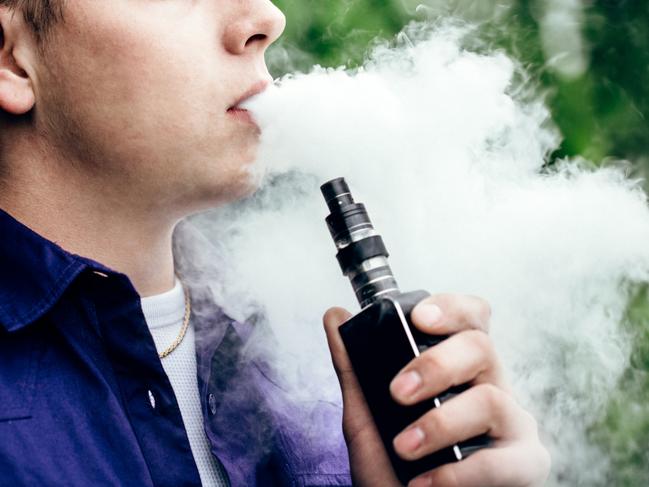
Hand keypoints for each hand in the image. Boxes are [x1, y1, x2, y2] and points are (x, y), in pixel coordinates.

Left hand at [323, 294, 549, 486]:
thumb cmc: (392, 470)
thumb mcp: (366, 416)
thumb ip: (354, 368)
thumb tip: (335, 315)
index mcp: (459, 370)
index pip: (471, 320)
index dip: (452, 308)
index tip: (418, 318)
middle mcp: (490, 388)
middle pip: (481, 347)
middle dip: (435, 365)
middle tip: (398, 392)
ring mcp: (512, 425)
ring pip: (491, 400)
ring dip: (440, 423)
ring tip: (405, 448)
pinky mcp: (525, 465)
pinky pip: (503, 459)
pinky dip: (458, 473)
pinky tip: (425, 483)